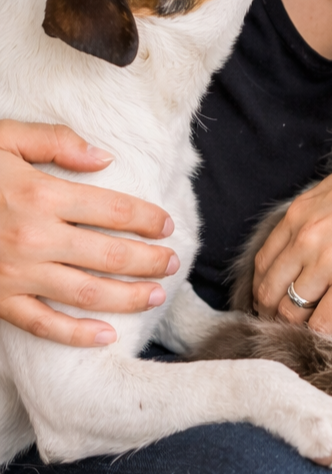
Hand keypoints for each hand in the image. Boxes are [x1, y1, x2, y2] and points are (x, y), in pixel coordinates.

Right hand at [0, 120, 179, 346]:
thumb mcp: (4, 137)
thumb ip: (56, 141)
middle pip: (109, 254)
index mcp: (41, 195)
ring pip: (86, 292)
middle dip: (149, 260)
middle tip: (173, 262)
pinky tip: (105, 335)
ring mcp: (15, 274)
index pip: (113, 210)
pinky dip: (76, 334)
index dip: (146, 219)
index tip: (166, 226)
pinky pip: (41, 324)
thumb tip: (104, 157)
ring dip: (127, 297)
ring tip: (156, 295)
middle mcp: (33, 237)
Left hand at [253, 146, 331, 335]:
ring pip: (290, 311)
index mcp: (300, 213)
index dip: (264, 286)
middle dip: (272, 310)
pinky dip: (322, 333)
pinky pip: (322, 323)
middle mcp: (306, 238)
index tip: (274, 299)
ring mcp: (328, 262)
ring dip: (296, 324)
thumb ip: (316, 208)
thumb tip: (305, 226)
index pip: (264, 262)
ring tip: (309, 329)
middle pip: (269, 290)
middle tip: (284, 321)